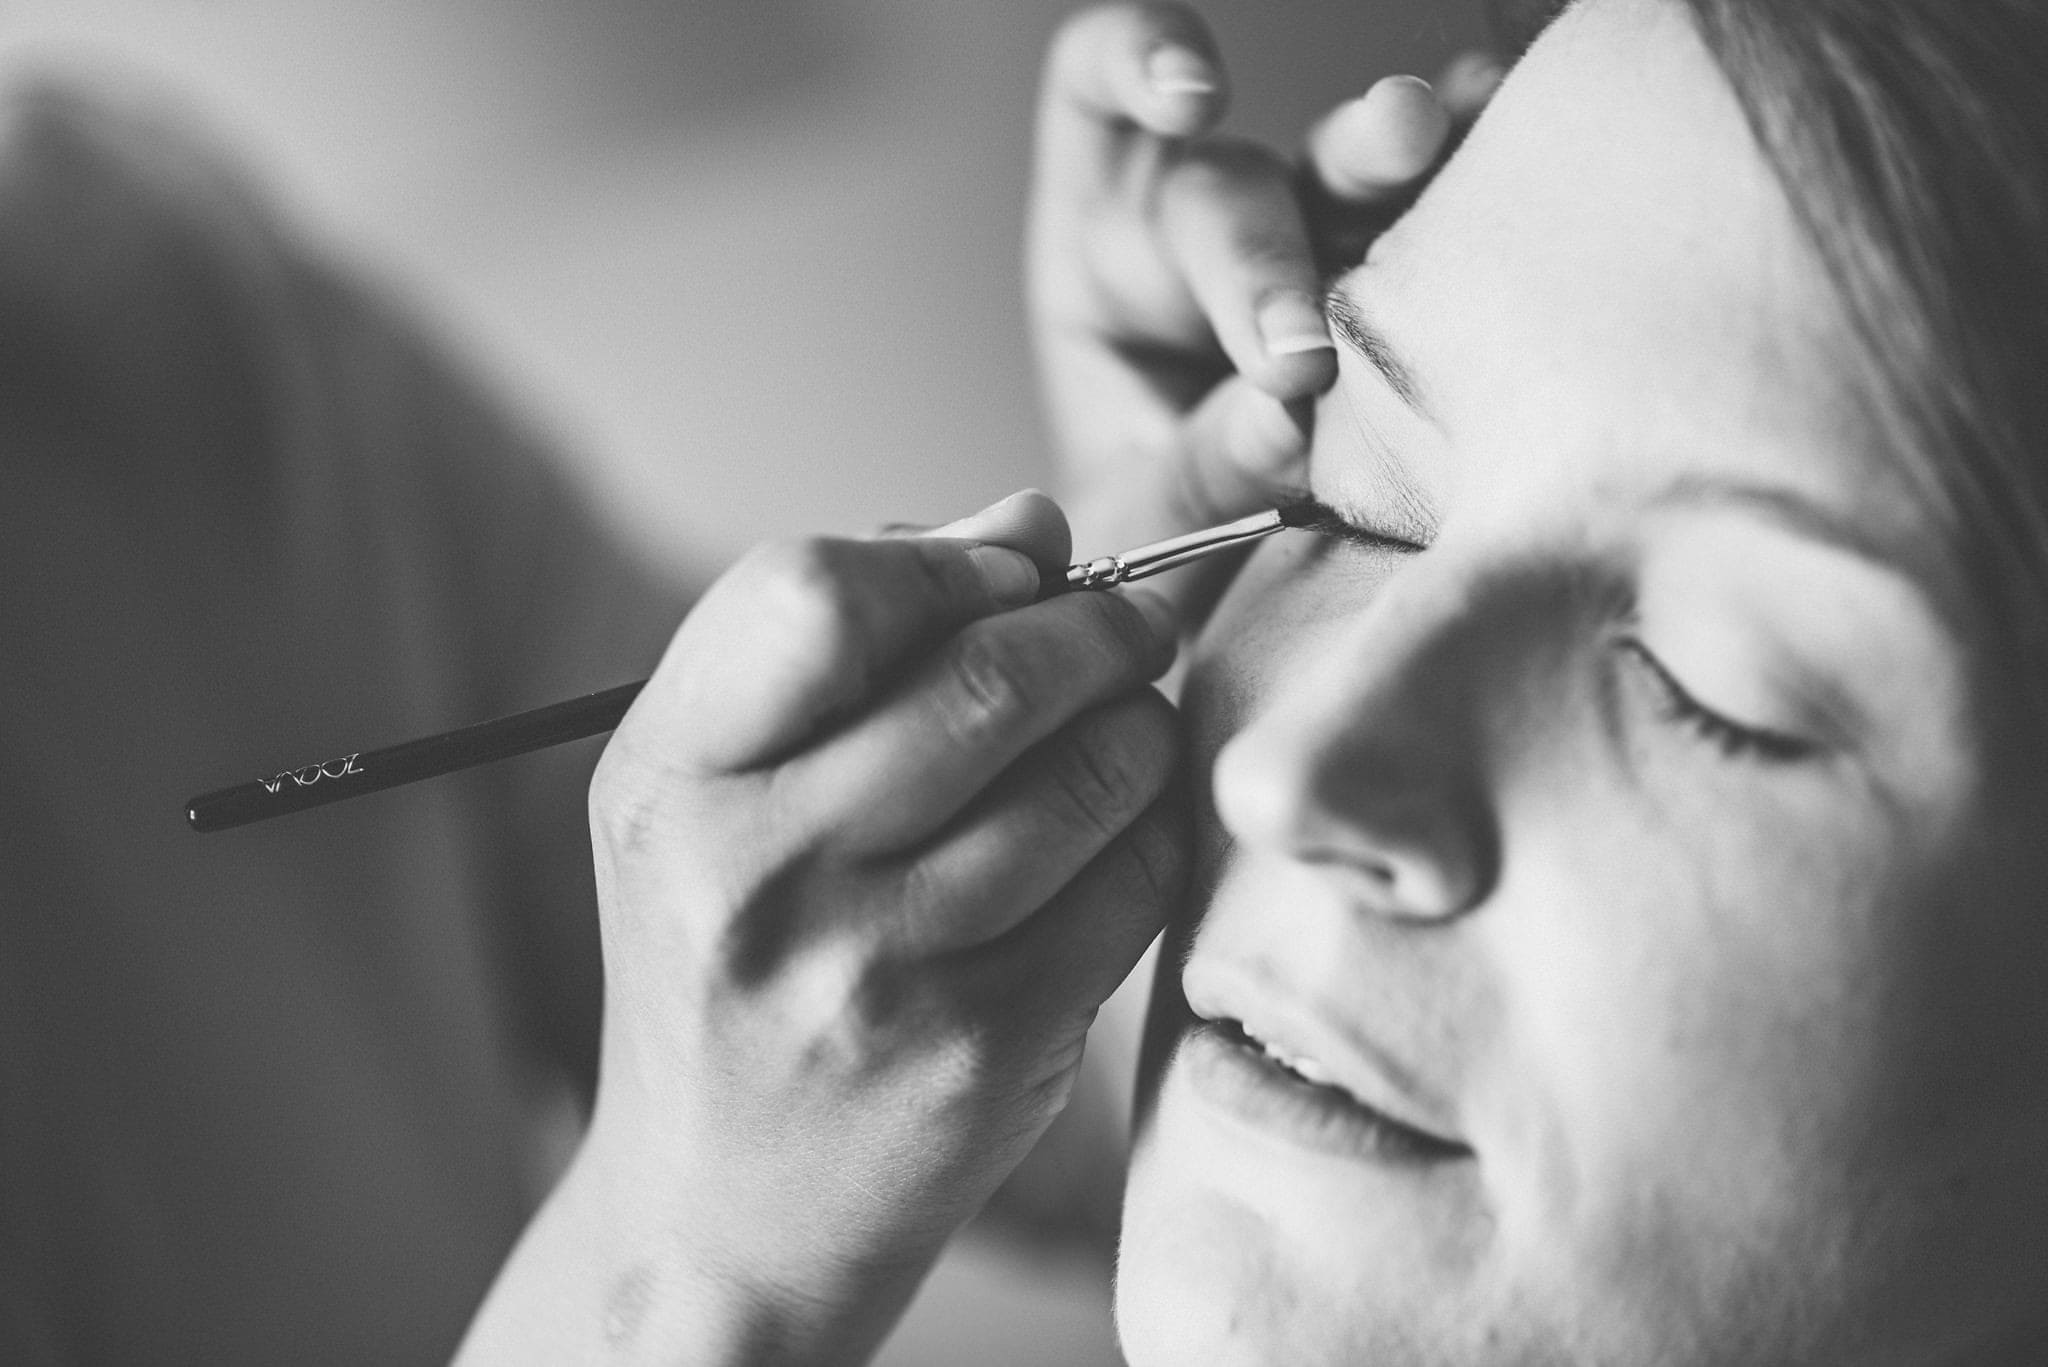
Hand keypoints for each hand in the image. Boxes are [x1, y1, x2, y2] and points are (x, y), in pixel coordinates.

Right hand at [458, 492, 1185, 1364]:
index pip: (818, 593)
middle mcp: (758, 876)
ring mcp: (879, 972)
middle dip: (1096, 624)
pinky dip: (1154, 826)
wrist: (722, 1213)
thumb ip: (850, 639)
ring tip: (1125, 724)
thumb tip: (1033, 525)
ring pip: (1090, 769)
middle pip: (990, 674)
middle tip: (1129, 624)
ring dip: (1140, 720)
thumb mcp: (715, 792)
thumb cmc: (725, 964)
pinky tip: (1120, 828)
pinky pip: (1134, 878)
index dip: (944, 560)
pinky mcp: (989, 1046)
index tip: (1006, 572)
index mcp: (672, 781)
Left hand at [1028, 2, 1497, 622]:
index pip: (1096, 94)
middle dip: (1262, 266)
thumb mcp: (1145, 517)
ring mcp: (1306, 247)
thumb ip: (1204, 465)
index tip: (1188, 98)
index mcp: (1099, 249)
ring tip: (1422, 129)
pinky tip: (1505, 123)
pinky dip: (1467, 170)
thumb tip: (1288, 421)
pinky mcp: (1389, 285)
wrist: (1211, 592)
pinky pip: (1428, 217)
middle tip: (1298, 360)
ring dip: (1379, 159)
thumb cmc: (1156, 531)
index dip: (1134, 61)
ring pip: (1340, 182)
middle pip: (1230, 186)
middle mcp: (1200, 224)